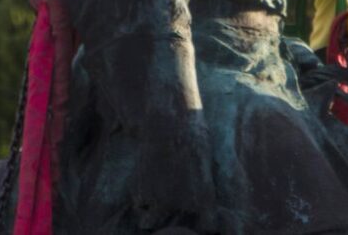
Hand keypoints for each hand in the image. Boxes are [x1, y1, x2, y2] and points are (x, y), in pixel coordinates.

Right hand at [132, 112, 216, 231]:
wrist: (169, 124)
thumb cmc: (192, 135)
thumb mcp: (205, 161)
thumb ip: (201, 185)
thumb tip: (196, 200)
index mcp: (205, 199)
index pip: (208, 228)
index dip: (204, 225)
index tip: (200, 219)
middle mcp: (184, 206)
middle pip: (174, 231)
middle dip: (170, 222)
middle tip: (168, 206)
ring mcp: (161, 202)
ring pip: (149, 222)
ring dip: (151, 213)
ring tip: (154, 197)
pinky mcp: (142, 193)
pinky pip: (139, 204)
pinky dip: (140, 196)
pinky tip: (146, 179)